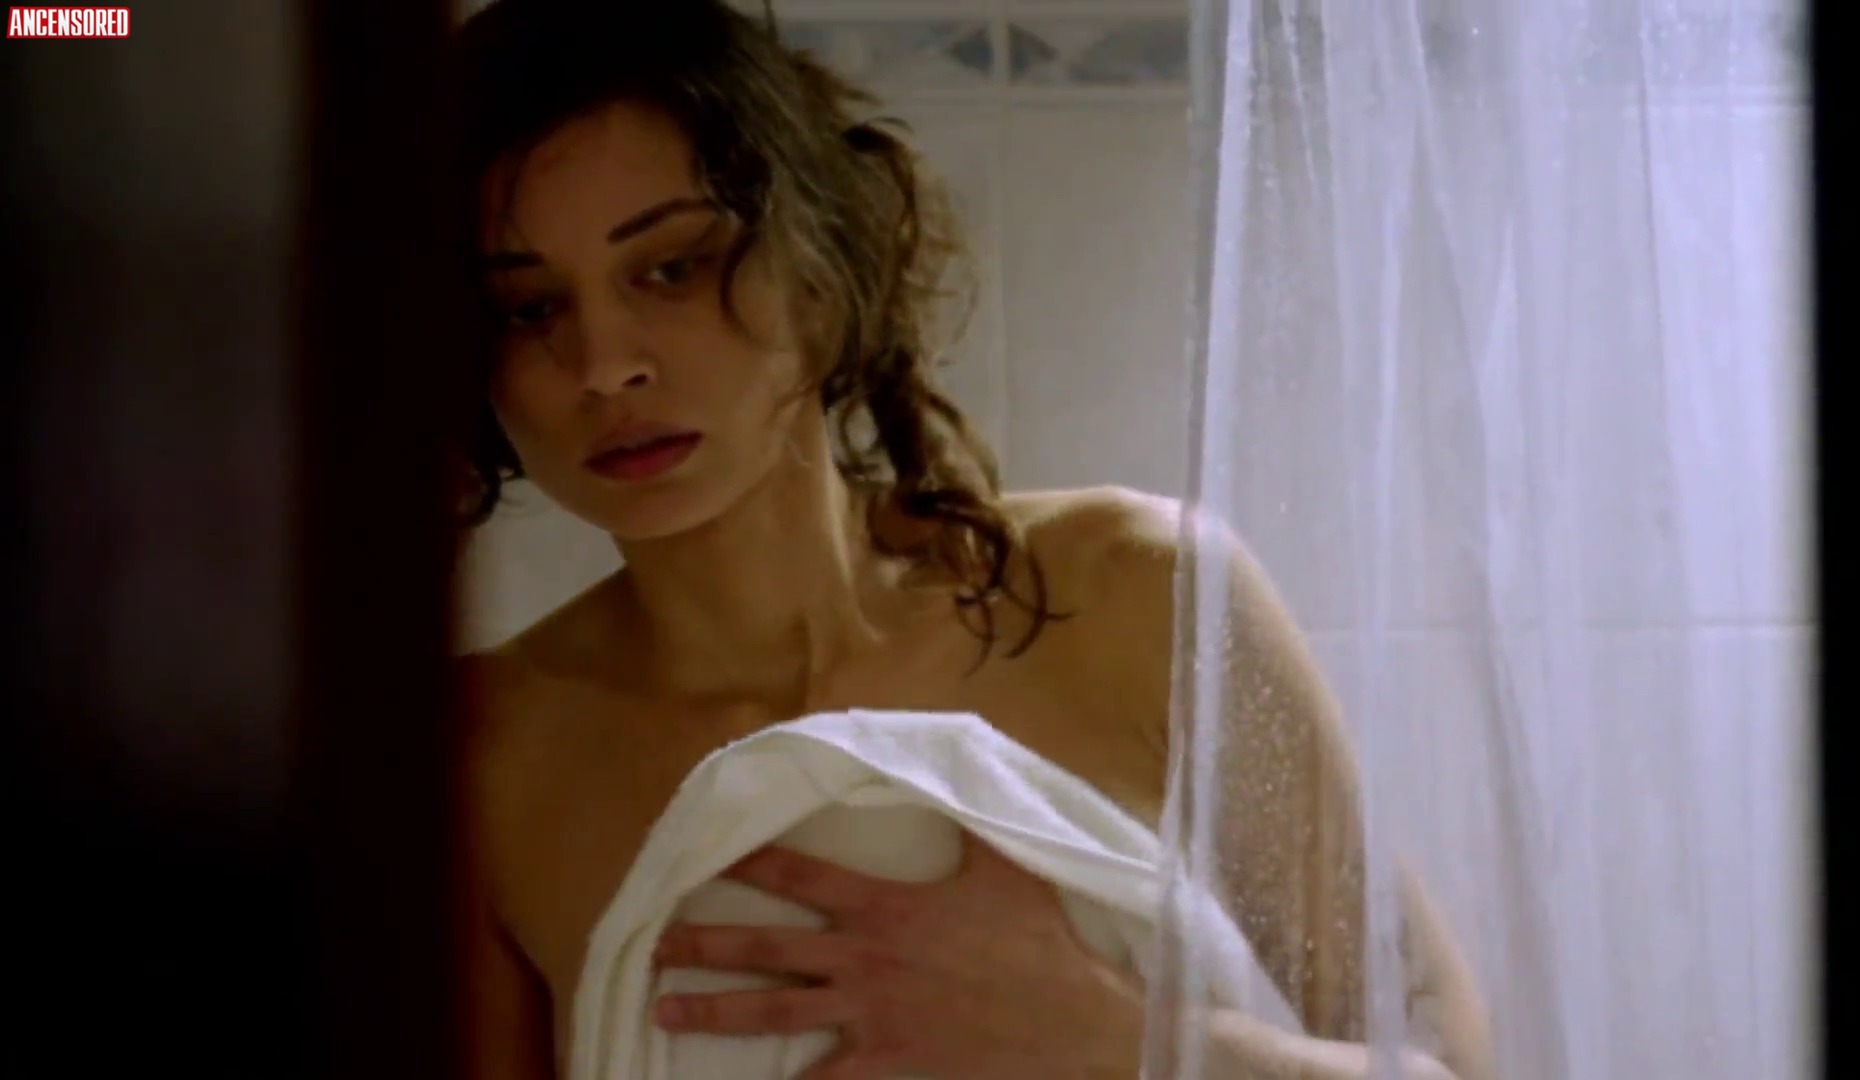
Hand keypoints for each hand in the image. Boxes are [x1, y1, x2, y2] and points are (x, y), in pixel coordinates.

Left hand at [650, 830, 1145, 1078]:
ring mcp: (870, 1013)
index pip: (802, 878)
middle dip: (704, 947)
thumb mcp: (1002, 868)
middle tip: (655, 947)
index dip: (752, 867)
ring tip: (665, 1012)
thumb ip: (965, 827)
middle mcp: (864, 958)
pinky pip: (824, 1078)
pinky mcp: (887, 1059)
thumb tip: (945, 781)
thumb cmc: (1036, 940)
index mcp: (884, 906)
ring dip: (714, 1012)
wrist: (1067, 1018)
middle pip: (767, 950)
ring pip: (775, 1013)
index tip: (710, 860)